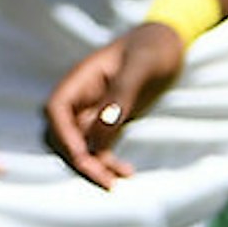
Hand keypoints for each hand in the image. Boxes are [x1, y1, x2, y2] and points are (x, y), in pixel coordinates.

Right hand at [42, 24, 186, 189]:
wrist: (170, 45)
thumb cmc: (154, 48)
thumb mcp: (141, 66)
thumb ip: (121, 93)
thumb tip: (103, 124)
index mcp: (81, 79)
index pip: (57, 109)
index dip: (63, 135)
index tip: (81, 155)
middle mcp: (82, 97)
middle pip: (66, 134)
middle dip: (80, 158)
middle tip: (105, 179)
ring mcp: (94, 112)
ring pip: (82, 145)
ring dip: (95, 165)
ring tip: (118, 181)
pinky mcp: (109, 123)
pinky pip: (100, 147)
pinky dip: (108, 162)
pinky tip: (126, 173)